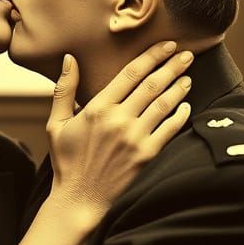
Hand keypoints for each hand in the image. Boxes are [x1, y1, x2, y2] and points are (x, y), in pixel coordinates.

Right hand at [46, 41, 192, 223]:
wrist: (79, 199)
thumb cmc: (67, 161)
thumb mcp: (56, 123)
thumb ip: (64, 89)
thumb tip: (70, 58)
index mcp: (97, 108)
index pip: (131, 73)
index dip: (152, 56)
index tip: (167, 45)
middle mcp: (118, 120)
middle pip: (152, 84)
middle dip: (172, 66)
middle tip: (187, 54)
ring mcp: (134, 138)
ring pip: (164, 104)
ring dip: (179, 87)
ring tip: (188, 76)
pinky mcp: (146, 155)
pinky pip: (170, 129)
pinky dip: (180, 115)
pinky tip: (186, 106)